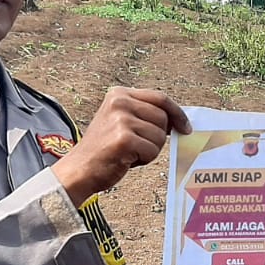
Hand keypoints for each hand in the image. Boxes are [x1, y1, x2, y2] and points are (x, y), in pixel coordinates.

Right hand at [53, 87, 190, 202]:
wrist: (79, 170)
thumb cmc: (104, 150)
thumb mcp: (121, 121)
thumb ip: (144, 114)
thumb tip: (178, 120)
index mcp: (119, 94)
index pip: (160, 98)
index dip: (177, 113)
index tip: (185, 126)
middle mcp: (120, 102)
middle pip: (163, 118)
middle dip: (157, 136)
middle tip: (138, 146)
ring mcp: (121, 120)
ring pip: (159, 136)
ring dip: (150, 149)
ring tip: (129, 152)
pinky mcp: (123, 139)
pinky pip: (152, 150)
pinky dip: (144, 159)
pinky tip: (127, 159)